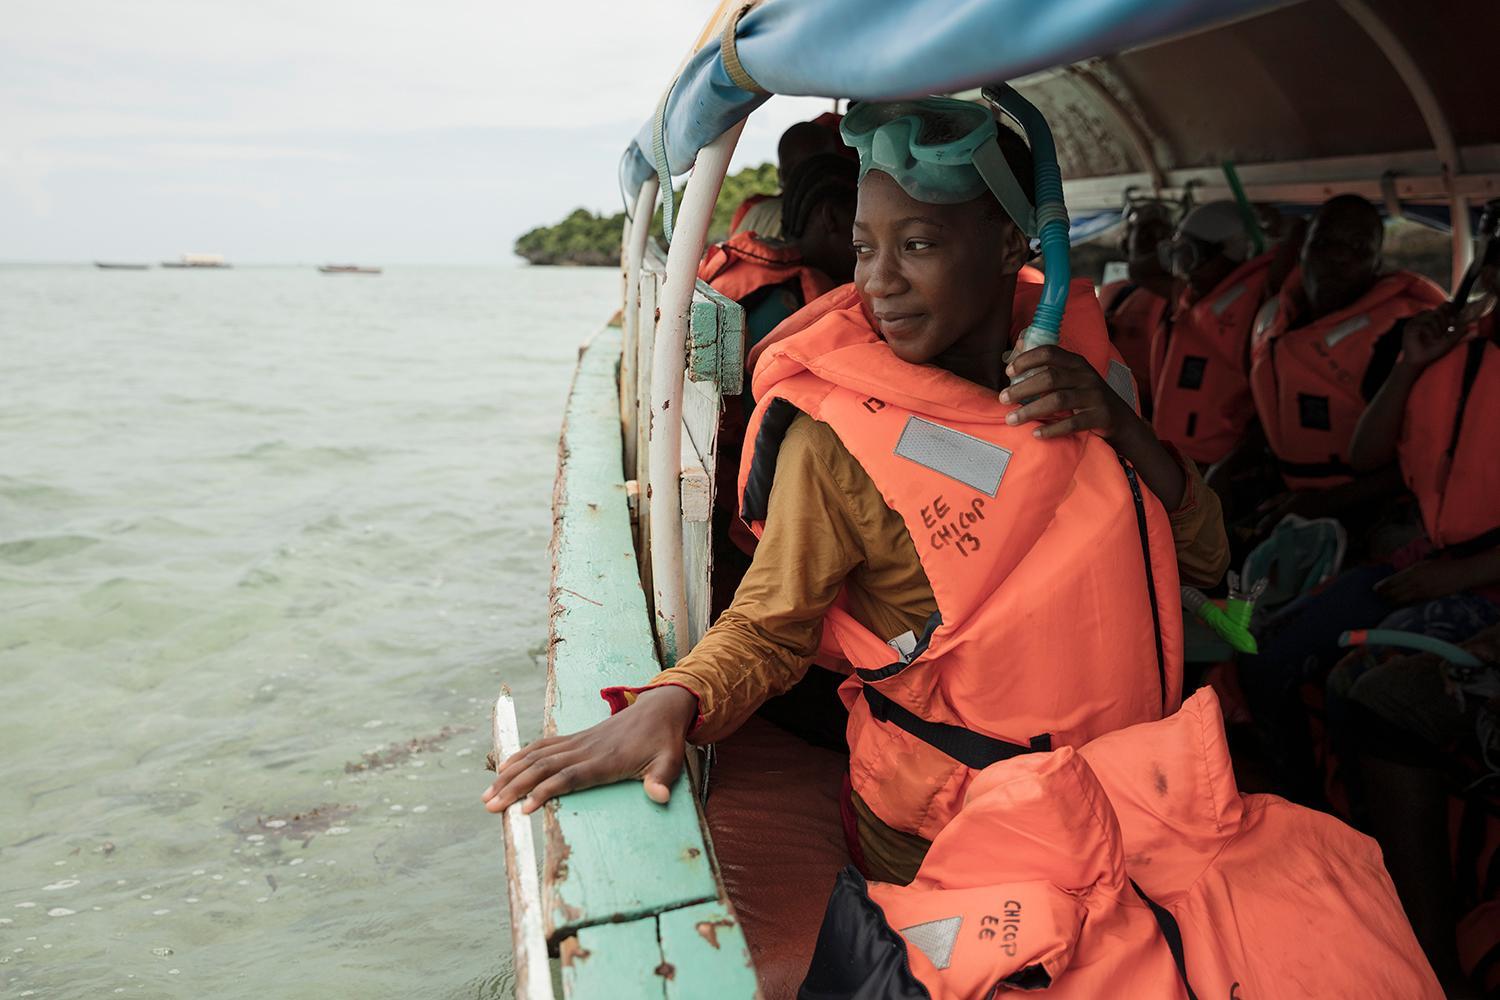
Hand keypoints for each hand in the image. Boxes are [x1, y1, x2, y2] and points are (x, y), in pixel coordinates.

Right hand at [481, 685, 697, 814]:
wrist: (659, 708)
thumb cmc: (664, 741)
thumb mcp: (670, 762)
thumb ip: (661, 780)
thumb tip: (660, 797)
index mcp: (605, 760)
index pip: (569, 778)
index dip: (545, 791)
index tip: (523, 808)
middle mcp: (585, 750)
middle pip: (542, 768)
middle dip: (514, 787)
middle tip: (490, 806)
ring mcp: (578, 742)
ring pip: (536, 757)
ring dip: (510, 774)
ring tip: (488, 794)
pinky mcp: (575, 738)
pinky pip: (542, 746)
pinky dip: (521, 756)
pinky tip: (504, 768)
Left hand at [1001, 345, 1136, 442]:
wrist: (1121, 420)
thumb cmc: (1086, 397)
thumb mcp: (1071, 377)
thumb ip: (1047, 365)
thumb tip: (1016, 347)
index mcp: (1076, 363)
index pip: (1050, 352)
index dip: (1027, 359)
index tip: (1009, 371)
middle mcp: (1086, 376)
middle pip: (1050, 377)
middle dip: (1022, 388)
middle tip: (1002, 398)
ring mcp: (1094, 396)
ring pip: (1058, 400)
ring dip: (1031, 410)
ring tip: (1011, 419)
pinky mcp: (1100, 416)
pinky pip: (1073, 423)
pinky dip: (1053, 429)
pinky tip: (1036, 434)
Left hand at [1252, 490, 1328, 537]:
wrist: (1326, 502)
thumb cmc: (1304, 498)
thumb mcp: (1287, 495)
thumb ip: (1272, 501)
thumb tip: (1258, 509)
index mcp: (1287, 509)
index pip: (1272, 518)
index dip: (1263, 525)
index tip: (1256, 532)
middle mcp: (1293, 518)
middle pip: (1277, 529)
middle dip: (1269, 535)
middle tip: (1263, 541)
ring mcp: (1300, 525)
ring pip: (1286, 535)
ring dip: (1279, 539)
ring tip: (1273, 544)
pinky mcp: (1306, 531)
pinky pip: (1295, 537)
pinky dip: (1289, 540)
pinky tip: (1286, 542)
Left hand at [1373, 562, 1468, 604]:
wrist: (1461, 574)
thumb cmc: (1440, 567)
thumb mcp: (1422, 564)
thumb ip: (1408, 572)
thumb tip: (1395, 579)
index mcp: (1413, 571)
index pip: (1392, 581)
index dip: (1382, 587)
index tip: (1374, 590)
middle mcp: (1416, 582)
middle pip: (1394, 592)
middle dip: (1384, 596)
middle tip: (1377, 599)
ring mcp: (1423, 591)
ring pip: (1402, 600)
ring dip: (1392, 602)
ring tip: (1384, 604)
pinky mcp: (1429, 599)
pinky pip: (1412, 603)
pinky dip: (1403, 605)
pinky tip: (1398, 607)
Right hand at [1400, 305, 1466, 368]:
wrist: (1418, 362)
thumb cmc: (1432, 352)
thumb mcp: (1450, 342)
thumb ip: (1461, 335)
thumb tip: (1476, 330)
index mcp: (1433, 319)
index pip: (1445, 306)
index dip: (1452, 310)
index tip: (1455, 321)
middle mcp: (1424, 318)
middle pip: (1440, 309)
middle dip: (1446, 321)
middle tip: (1445, 332)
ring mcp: (1416, 321)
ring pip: (1433, 315)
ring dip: (1439, 328)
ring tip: (1437, 338)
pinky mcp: (1410, 326)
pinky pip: (1424, 324)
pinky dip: (1431, 332)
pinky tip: (1431, 339)